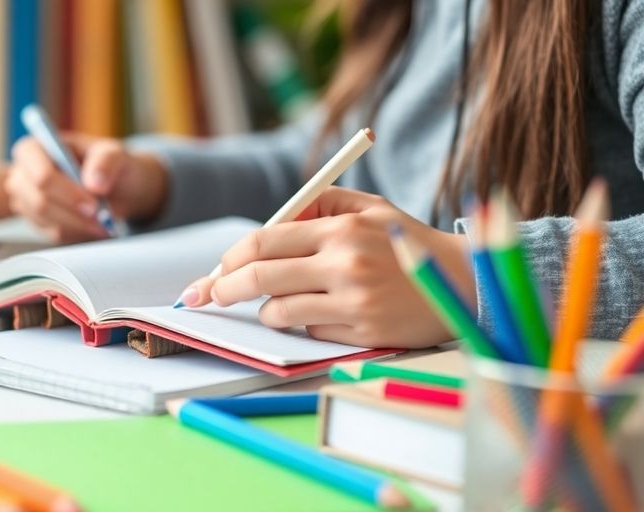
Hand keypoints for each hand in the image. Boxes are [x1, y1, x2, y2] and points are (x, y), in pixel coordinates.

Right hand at [7, 134, 167, 243]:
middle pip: (39, 201)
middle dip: (72, 213)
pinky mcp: (35, 221)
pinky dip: (76, 232)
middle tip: (100, 218)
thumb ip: (106, 161)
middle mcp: (23, 173)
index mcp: (35, 148)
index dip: (66, 192)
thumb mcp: (114, 153)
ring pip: (45, 220)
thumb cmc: (107, 164)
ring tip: (102, 222)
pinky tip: (92, 225)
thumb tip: (94, 184)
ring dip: (77, 225)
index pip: (41, 174)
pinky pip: (51, 233)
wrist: (114, 187)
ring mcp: (26, 199)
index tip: (93, 205)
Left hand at [177, 187, 475, 347]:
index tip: (214, 270)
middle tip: (208, 296)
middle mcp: (344, 265)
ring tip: (281, 303)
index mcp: (340, 229)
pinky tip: (327, 313)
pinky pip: (309, 331)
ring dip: (267, 311)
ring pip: (278, 312)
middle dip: (223, 288)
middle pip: (258, 278)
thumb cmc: (404, 243)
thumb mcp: (367, 207)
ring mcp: (353, 303)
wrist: (462, 283)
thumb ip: (316, 206)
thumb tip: (265, 224)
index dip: (228, 259)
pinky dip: (304, 324)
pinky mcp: (362, 334)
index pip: (263, 242)